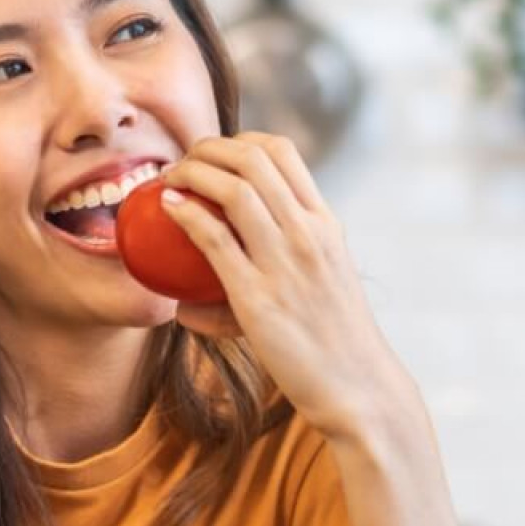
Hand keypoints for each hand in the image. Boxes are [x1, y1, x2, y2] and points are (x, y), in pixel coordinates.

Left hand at [160, 134, 416, 445]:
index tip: (215, 154)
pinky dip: (186, 213)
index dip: (239, 140)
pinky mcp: (259, 297)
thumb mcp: (323, 281)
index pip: (282, 152)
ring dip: (192, 171)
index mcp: (325, 223)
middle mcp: (309, 233)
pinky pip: (214, 238)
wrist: (357, 385)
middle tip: (182, 162)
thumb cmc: (334, 340)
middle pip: (252, 158)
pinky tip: (167, 207)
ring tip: (169, 179)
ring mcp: (286, 262)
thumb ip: (284, 262)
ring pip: (233, 188)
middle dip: (208, 147)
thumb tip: (226, 270)